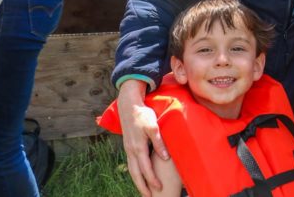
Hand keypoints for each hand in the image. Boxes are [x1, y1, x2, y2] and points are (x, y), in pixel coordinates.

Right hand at [118, 80, 168, 196]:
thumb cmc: (143, 115)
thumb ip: (159, 142)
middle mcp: (131, 150)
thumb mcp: (154, 126)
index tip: (159, 188)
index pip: (145, 168)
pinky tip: (140, 175)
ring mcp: (128, 148)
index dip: (152, 179)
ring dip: (138, 181)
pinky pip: (131, 163)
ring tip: (144, 190)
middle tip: (150, 196)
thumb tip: (165, 157)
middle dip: (142, 186)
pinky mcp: (128, 145)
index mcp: (138, 147)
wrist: (129, 105)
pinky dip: (135, 172)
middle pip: (135, 173)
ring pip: (132, 169)